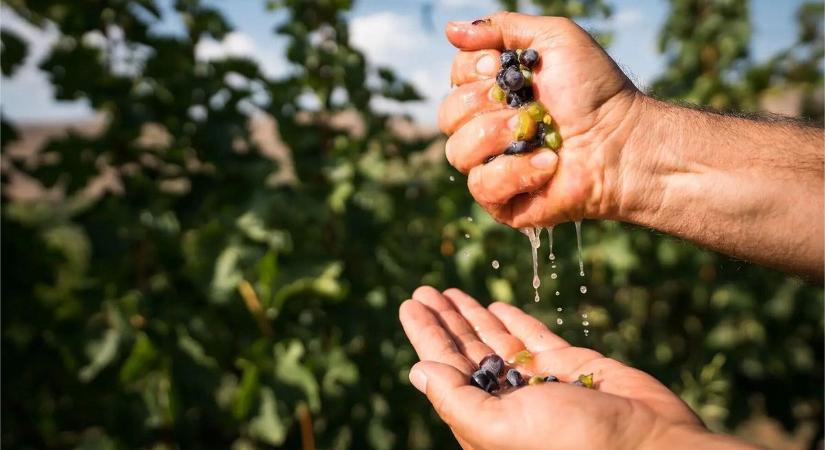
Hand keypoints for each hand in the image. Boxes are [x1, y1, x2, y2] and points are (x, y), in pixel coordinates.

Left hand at [399, 286, 756, 449]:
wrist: (650, 445)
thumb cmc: (573, 445)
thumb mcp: (500, 427)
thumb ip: (456, 400)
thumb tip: (417, 371)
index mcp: (485, 422)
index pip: (445, 370)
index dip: (426, 336)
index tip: (409, 305)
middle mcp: (509, 402)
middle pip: (467, 352)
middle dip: (445, 321)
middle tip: (423, 290)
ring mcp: (540, 383)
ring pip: (496, 342)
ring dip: (472, 316)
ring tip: (448, 292)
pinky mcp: (571, 367)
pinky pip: (534, 339)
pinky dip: (514, 322)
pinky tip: (495, 306)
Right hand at [440, 12, 642, 227]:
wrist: (624, 140)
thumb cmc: (595, 90)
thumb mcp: (555, 40)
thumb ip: (503, 28)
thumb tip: (451, 30)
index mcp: (494, 92)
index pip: (455, 78)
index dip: (472, 71)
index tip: (501, 67)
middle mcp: (487, 129)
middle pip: (448, 115)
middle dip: (483, 104)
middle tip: (527, 105)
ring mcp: (492, 167)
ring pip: (458, 152)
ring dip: (497, 138)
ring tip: (538, 133)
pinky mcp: (503, 202)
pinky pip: (482, 186)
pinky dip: (516, 172)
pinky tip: (548, 164)